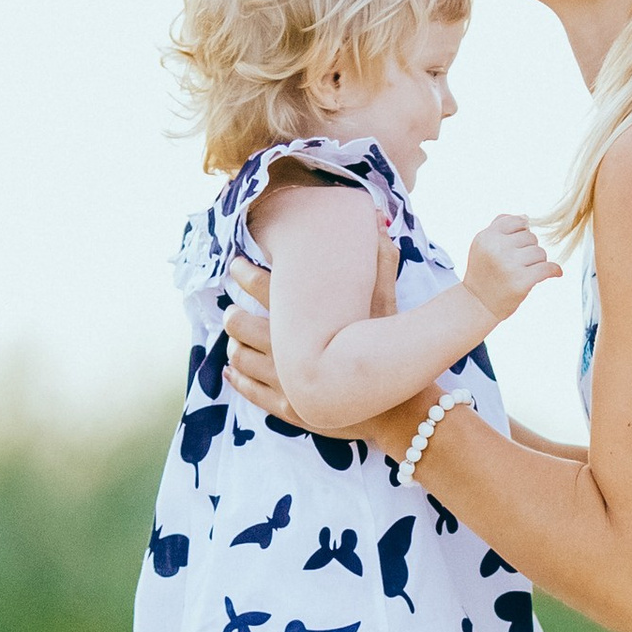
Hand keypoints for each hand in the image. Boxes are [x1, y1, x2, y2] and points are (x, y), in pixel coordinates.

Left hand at [222, 231, 399, 422]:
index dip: (242, 273)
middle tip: (233, 306)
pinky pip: (247, 389)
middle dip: (233, 313)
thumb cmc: (393, 351)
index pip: (260, 288)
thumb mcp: (388, 304)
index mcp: (305, 321)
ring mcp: (283, 383)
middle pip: (239, 324)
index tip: (236, 266)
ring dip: (234, 343)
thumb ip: (380, 261)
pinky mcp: (284, 408)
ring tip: (238, 336)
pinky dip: (235, 377)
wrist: (398, 410)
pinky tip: (233, 369)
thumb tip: (380, 221)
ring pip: (238, 356)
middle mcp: (286, 351)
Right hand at [464, 213, 560, 325]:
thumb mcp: (483, 245)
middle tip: (518, 263)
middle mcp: (497, 248)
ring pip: (540, 252)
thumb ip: (500, 226)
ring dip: (537, 262)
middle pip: (531, 237)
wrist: (477, 304)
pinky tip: (555, 273)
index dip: (522, 232)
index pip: (518, 221)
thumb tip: (526, 217)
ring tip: (526, 271)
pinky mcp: (521, 281)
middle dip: (529, 249)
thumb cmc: (484, 273)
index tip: (518, 245)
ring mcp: (509, 265)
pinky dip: (554, 270)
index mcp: (487, 237)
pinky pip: (548, 268)